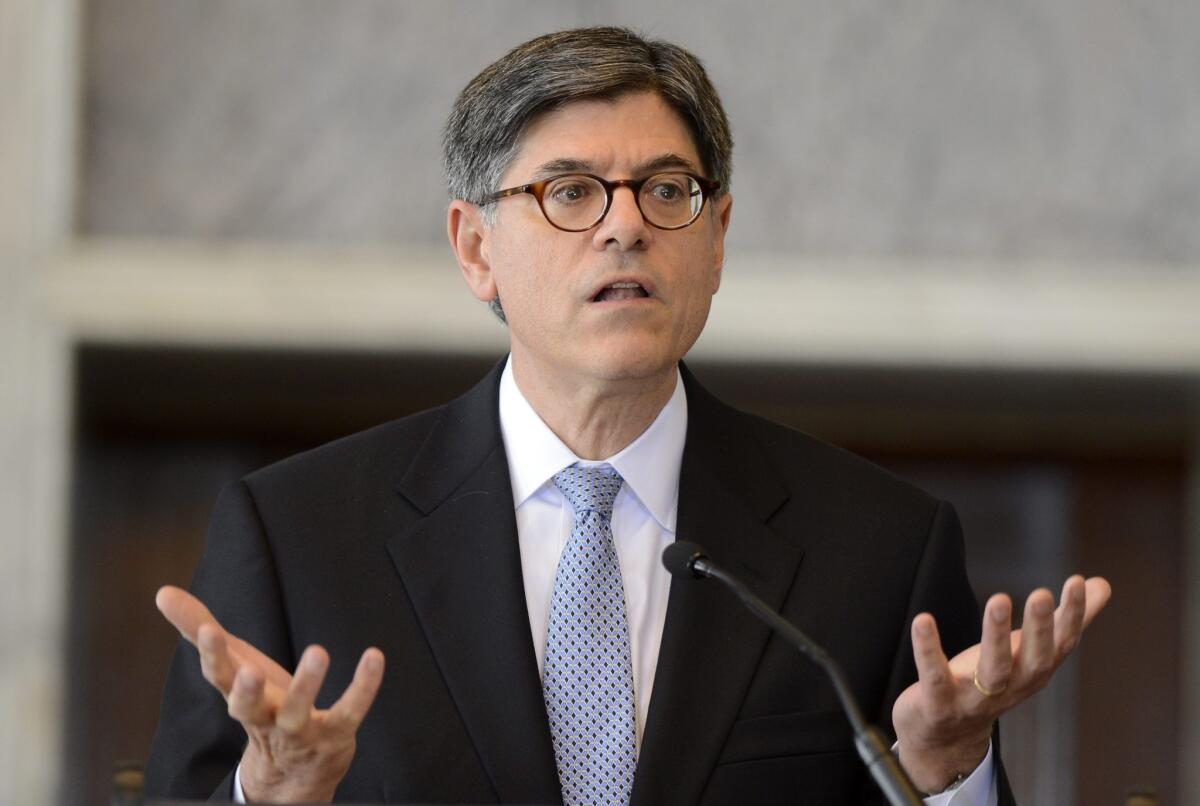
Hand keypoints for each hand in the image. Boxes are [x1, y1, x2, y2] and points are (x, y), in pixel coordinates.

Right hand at [155, 585, 385, 802]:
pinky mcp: (334, 735)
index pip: (219, 677)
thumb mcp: (233, 666)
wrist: (291, 775)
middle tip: (250, 670)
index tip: (208, 630)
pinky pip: (350, 711)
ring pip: (296, 714)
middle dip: (246, 691)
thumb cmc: (261, 706)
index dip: (212, 655)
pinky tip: (374, 657)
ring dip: (305, 686)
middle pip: (248, 708)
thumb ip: (199, 629)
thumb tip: (162, 593)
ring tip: (318, 653)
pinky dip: (363, 686)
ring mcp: (298, 731)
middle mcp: (264, 717)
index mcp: (239, 697)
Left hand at [892, 575, 1110, 792]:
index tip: (1076, 583)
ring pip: (991, 671)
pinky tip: (923, 621)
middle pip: (1032, 661)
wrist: (946, 739)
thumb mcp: (1028, 651)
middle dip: (1039, 629)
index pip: (1061, 645)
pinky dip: (928, 650)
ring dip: (996, 637)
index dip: (1072, 617)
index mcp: (1034, 672)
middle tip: (1042, 594)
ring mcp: (975, 700)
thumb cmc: (990, 684)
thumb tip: (1101, 585)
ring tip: (999, 600)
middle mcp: (1011, 688)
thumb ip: (1064, 619)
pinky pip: (934, 676)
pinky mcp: (938, 703)